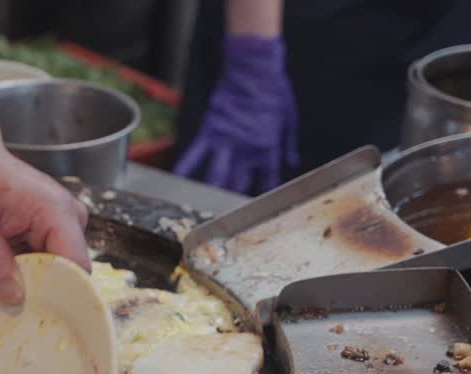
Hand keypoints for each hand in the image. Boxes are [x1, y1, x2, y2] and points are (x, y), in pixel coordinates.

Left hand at [0, 142, 89, 304]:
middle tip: (9, 312)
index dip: (60, 298)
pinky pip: (41, 267)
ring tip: (0, 291)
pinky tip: (2, 281)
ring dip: (29, 287)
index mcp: (55, 212)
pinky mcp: (45, 235)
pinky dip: (23, 277)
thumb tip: (13, 298)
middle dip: (41, 296)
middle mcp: (66, 219)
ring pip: (54, 274)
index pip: (76, 268)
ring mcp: (58, 227)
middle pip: (68, 275)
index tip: (35, 319)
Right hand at [174, 34, 298, 193]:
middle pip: (239, 180)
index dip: (264, 191)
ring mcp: (226, 141)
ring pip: (217, 173)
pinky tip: (179, 177)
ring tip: (209, 202)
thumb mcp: (289, 118)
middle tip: (230, 207)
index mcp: (268, 147)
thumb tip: (291, 163)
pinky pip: (195, 152)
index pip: (267, 178)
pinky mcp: (210, 131)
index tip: (262, 203)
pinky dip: (186, 166)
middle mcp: (246, 149)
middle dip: (235, 194)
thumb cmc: (274, 90)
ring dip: (214, 187)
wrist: (254, 68)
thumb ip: (288, 144)